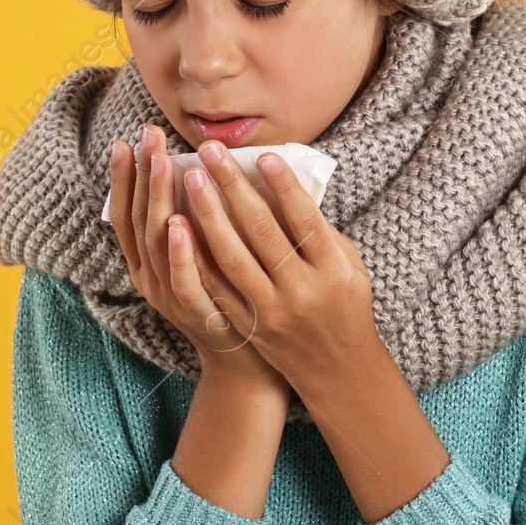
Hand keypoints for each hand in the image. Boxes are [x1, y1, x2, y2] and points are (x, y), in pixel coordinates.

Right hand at [107, 125, 286, 392]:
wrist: (246, 365)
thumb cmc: (231, 300)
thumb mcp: (203, 258)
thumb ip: (195, 221)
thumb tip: (200, 167)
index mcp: (147, 265)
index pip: (125, 213)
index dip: (123, 177)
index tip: (126, 140)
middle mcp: (150, 279)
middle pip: (138, 219)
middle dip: (142, 173)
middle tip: (147, 135)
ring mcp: (171, 298)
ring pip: (156, 243)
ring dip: (157, 200)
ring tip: (161, 163)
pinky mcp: (198, 315)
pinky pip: (183, 280)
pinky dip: (178, 251)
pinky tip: (178, 221)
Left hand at [179, 139, 384, 392]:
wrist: (338, 371)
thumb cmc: (345, 305)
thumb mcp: (349, 266)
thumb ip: (321, 230)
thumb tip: (287, 184)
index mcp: (333, 270)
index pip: (305, 221)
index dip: (285, 187)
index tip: (263, 156)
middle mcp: (301, 291)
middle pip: (262, 232)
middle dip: (234, 188)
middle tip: (211, 153)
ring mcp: (271, 310)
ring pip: (232, 257)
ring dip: (208, 214)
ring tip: (189, 177)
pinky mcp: (247, 325)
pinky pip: (215, 287)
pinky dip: (195, 255)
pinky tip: (176, 224)